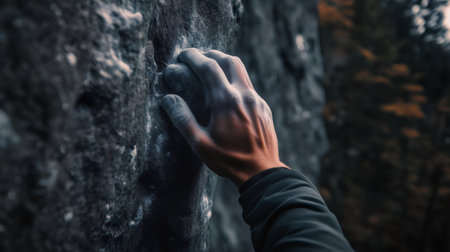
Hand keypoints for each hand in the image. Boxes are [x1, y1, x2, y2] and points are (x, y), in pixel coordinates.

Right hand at [161, 48, 285, 185]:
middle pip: (228, 60)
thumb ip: (183, 119)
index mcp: (226, 102)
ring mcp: (257, 99)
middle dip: (210, 54)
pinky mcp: (263, 106)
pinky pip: (247, 84)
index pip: (208, 67)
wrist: (261, 171)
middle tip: (195, 58)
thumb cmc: (228, 160)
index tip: (183, 55)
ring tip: (209, 67)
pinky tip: (225, 90)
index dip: (194, 57)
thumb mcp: (200, 144)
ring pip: (240, 69)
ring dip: (224, 63)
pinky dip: (233, 78)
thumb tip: (168, 99)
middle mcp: (244, 95)